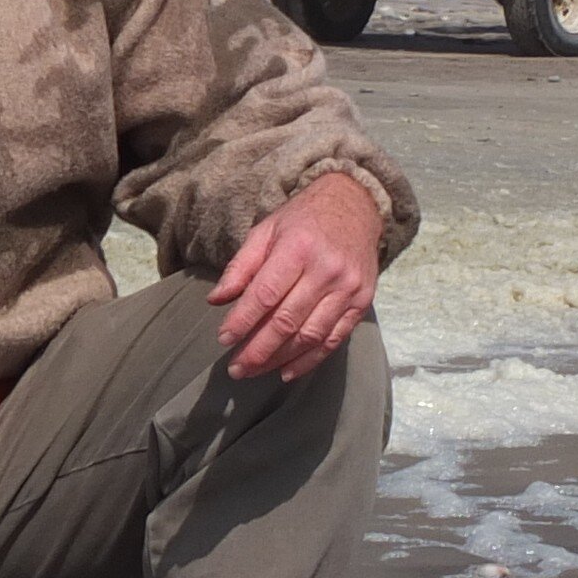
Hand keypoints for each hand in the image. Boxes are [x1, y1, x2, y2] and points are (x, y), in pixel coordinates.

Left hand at [208, 170, 380, 382]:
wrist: (355, 206)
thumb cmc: (303, 220)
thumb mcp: (266, 231)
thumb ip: (240, 266)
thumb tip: (215, 300)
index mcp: (297, 248)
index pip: (265, 295)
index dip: (242, 321)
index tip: (224, 339)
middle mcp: (326, 270)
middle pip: (286, 321)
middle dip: (257, 349)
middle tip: (236, 368)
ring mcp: (347, 289)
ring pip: (310, 335)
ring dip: (280, 359)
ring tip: (255, 371)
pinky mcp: (362, 302)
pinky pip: (334, 339)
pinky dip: (310, 360)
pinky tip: (287, 371)